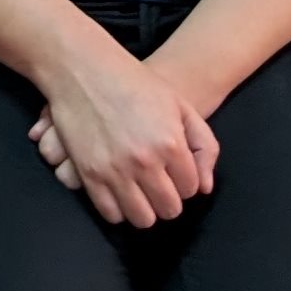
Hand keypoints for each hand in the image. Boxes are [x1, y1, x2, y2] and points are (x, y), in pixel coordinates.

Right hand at [26, 36, 217, 224]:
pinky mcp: (90, 176)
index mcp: (171, 143)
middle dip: (168, 200)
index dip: (185, 182)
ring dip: (145, 209)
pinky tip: (119, 192)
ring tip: (140, 192)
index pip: (190, 189)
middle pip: (169, 209)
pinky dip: (118, 209)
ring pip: (142, 219)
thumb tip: (205, 188)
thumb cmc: (135, 84)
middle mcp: (145, 161)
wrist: (85, 71)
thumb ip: (203, 145)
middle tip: (159, 185)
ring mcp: (116, 171)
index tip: (175, 173)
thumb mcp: (180, 105)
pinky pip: (111, 214)